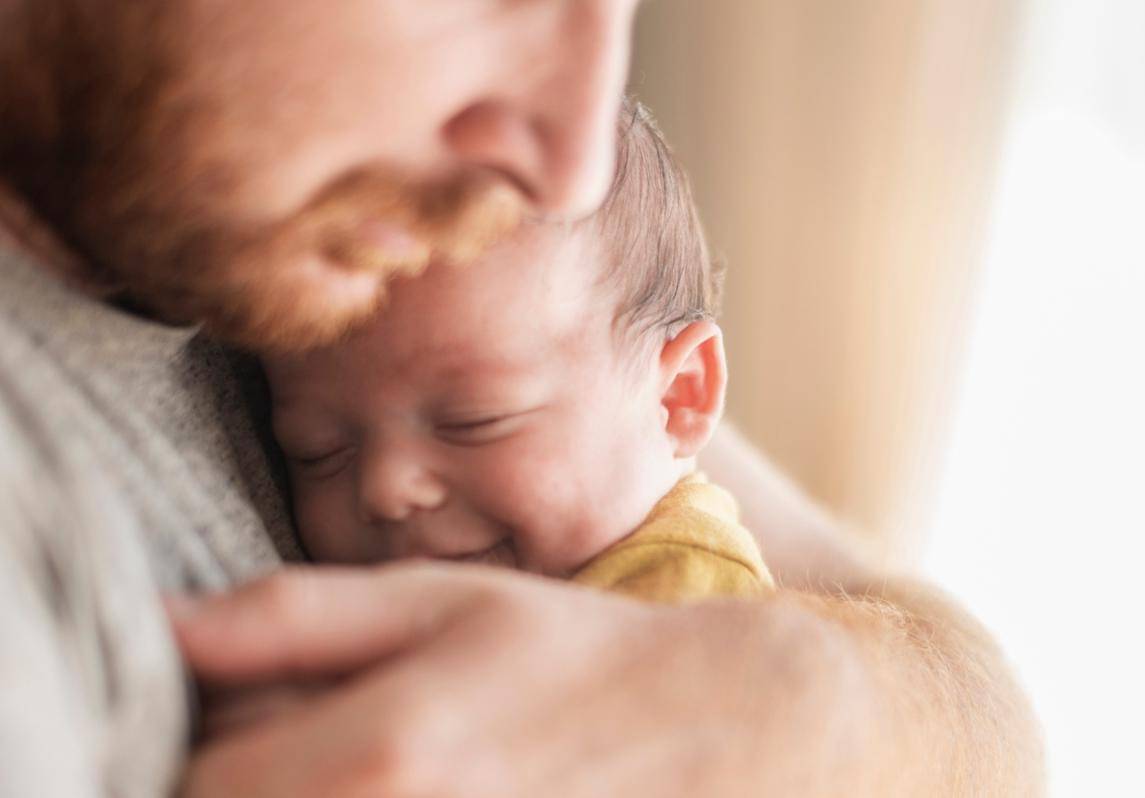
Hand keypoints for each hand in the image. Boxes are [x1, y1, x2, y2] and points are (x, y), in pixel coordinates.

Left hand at [168, 563, 854, 796]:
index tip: (242, 708)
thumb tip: (161, 627)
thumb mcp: (438, 602)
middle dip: (242, 775)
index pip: (195, 781)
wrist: (707, 730)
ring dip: (301, 794)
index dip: (193, 742)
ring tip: (370, 759)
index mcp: (376, 759)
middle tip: (311, 731)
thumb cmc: (569, 657)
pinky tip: (404, 782)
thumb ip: (290, 617)